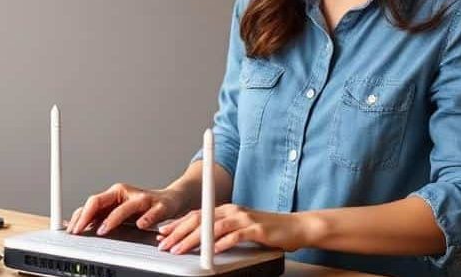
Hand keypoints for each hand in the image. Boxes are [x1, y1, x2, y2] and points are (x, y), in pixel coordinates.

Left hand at [66, 183, 187, 235]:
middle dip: (87, 216)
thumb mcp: (118, 210)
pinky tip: (141, 225)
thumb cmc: (142, 207)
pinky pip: (152, 213)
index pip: (92, 202)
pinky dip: (146, 219)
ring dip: (112, 219)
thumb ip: (100, 216)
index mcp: (114, 194)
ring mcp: (143, 199)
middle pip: (101, 201)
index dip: (79, 216)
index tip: (71, 230)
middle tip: (79, 231)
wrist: (170, 200)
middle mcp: (126, 194)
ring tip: (103, 230)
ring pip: (125, 207)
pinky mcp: (160, 206)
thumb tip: (76, 225)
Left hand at [155, 204, 308, 254]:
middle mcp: (233, 210)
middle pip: (200, 219)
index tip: (164, 233)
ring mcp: (244, 218)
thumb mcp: (240, 228)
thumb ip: (222, 231)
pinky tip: (211, 251)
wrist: (296, 227)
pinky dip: (221, 243)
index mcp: (227, 209)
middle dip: (179, 232)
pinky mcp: (255, 228)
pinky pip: (234, 236)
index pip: (197, 214)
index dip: (178, 224)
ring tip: (180, 249)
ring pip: (212, 227)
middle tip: (165, 244)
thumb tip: (201, 240)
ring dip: (193, 240)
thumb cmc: (268, 230)